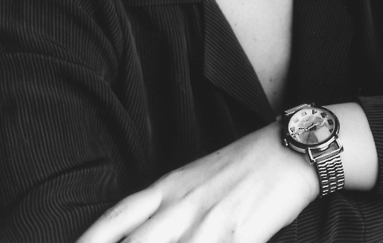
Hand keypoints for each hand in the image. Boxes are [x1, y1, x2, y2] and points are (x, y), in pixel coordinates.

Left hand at [76, 122, 318, 242]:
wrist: (290, 149)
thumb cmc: (241, 166)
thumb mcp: (195, 178)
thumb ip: (165, 205)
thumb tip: (135, 230)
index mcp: (170, 186)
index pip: (119, 216)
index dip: (91, 238)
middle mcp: (184, 204)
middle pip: (138, 241)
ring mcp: (213, 220)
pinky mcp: (244, 232)